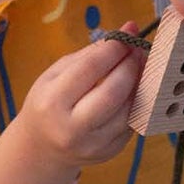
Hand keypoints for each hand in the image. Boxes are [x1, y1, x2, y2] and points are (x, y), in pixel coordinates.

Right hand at [19, 21, 147, 167]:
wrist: (42, 148)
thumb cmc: (49, 103)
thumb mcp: (55, 76)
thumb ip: (88, 56)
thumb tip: (123, 35)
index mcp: (52, 103)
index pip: (90, 69)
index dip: (114, 48)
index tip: (129, 32)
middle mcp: (73, 128)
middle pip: (114, 92)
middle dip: (131, 65)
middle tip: (139, 48)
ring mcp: (94, 144)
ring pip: (129, 108)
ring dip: (141, 83)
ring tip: (142, 65)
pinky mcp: (111, 152)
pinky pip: (132, 122)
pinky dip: (138, 101)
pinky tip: (137, 87)